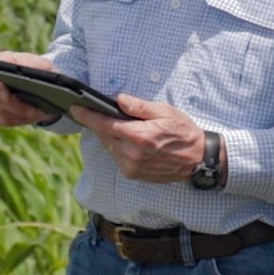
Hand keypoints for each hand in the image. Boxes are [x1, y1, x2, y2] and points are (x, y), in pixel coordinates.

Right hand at [0, 51, 57, 126]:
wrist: (37, 81)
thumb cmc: (39, 70)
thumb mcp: (43, 65)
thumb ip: (36, 67)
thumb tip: (30, 76)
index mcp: (1, 61)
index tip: (5, 94)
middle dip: (15, 106)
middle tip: (33, 111)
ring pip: (0, 112)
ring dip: (20, 115)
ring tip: (37, 114)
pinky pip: (3, 120)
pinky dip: (18, 120)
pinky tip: (30, 116)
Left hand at [70, 95, 208, 183]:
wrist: (198, 159)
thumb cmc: (183, 132)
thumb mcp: (165, 112)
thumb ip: (139, 106)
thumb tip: (118, 100)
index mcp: (138, 136)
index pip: (104, 124)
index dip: (87, 116)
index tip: (75, 108)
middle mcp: (131, 154)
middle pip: (104, 135)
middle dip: (100, 123)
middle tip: (100, 111)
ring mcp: (131, 167)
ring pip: (110, 147)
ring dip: (112, 136)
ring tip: (125, 127)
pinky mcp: (133, 174)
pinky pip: (118, 157)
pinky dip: (119, 147)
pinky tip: (131, 140)